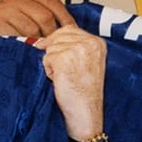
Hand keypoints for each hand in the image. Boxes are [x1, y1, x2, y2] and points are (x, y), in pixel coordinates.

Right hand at [0, 0, 74, 40]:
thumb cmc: (12, 24)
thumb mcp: (30, 14)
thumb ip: (46, 16)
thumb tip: (73, 30)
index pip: (53, 2)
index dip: (65, 18)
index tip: (73, 31)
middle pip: (45, 17)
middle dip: (51, 34)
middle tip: (53, 45)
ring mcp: (6, 9)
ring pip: (32, 29)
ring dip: (37, 42)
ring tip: (37, 48)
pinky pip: (17, 38)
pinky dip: (24, 45)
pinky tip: (24, 47)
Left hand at [36, 25, 105, 141]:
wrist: (86, 112)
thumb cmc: (84, 92)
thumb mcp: (86, 62)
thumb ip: (74, 46)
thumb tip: (43, 39)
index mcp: (98, 42)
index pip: (69, 29)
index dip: (59, 44)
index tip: (64, 62)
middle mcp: (90, 42)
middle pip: (57, 36)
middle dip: (55, 54)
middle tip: (66, 73)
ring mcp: (77, 49)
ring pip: (50, 48)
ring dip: (52, 64)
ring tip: (66, 78)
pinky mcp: (64, 58)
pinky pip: (45, 58)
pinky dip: (49, 71)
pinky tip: (60, 81)